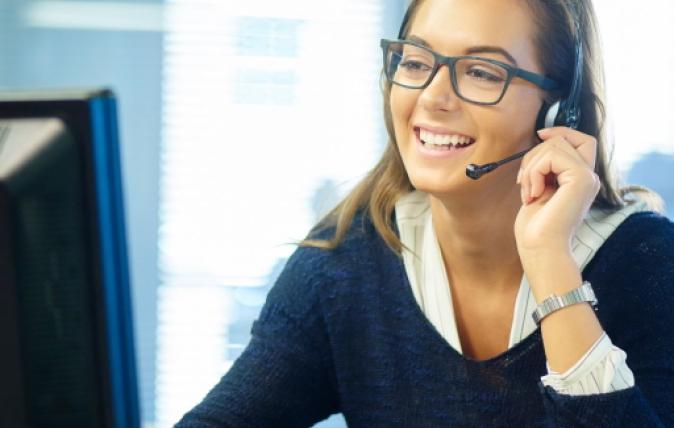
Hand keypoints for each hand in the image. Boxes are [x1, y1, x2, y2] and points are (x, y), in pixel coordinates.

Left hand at [514, 127, 600, 259]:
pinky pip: (551, 156)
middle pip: (563, 139)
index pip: (582, 140)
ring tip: (528, 192)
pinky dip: (534, 172)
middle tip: (524, 182)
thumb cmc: (536, 228)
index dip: (561, 132)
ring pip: (554, 145)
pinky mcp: (581, 179)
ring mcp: (588, 177)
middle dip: (534, 155)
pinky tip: (532, 195)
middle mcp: (589, 176)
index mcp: (580, 179)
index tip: (540, 134)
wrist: (540, 250)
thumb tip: (542, 140)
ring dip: (531, 167)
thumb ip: (545, 168)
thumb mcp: (539, 188)